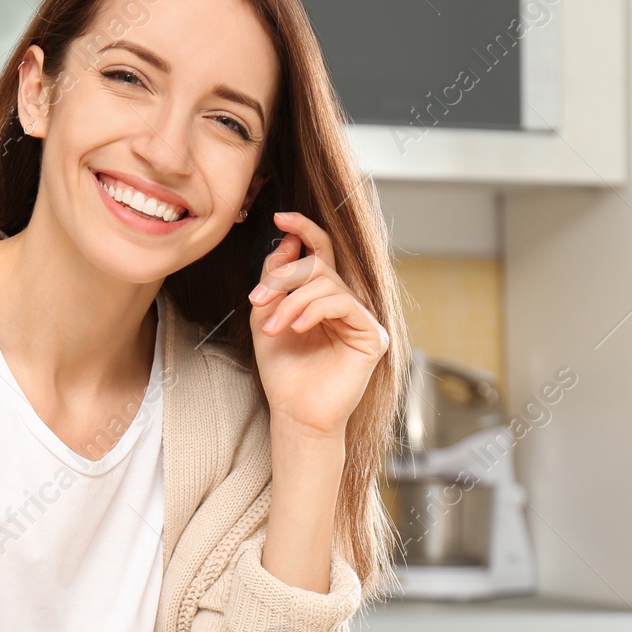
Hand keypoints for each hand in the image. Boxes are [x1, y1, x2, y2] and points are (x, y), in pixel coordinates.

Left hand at [248, 210, 390, 439]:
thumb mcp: (266, 317)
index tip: (279, 218)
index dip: (304, 230)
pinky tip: (297, 327)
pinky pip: (344, 303)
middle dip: (284, 276)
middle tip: (259, 299)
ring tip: (273, 327)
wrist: (295, 413)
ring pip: (328, 284)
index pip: (320, 253)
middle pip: (319, 265)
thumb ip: (275, 280)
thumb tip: (288, 242)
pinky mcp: (373, 335)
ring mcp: (361, 318)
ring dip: (292, 300)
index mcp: (322, 297)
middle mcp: (345, 303)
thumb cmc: (283, 371)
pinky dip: (315, 310)